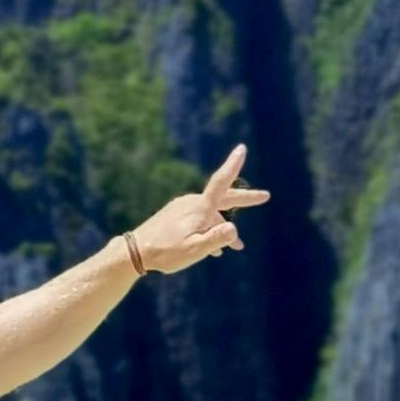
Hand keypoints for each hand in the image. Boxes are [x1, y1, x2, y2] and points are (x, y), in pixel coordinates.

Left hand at [125, 144, 271, 275]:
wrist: (135, 252)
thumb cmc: (166, 252)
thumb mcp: (194, 250)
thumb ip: (215, 240)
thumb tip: (234, 230)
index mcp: (200, 208)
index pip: (221, 182)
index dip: (233, 165)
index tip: (242, 148)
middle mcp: (192, 203)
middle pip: (224, 197)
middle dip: (244, 198)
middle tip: (264, 196)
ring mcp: (183, 208)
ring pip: (212, 213)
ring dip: (225, 226)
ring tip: (237, 247)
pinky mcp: (175, 215)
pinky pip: (200, 219)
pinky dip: (210, 229)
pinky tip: (213, 248)